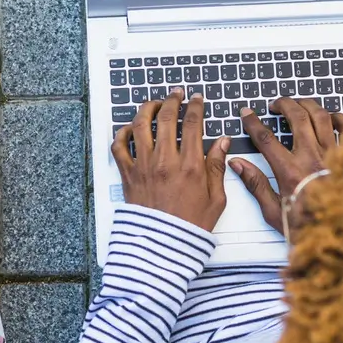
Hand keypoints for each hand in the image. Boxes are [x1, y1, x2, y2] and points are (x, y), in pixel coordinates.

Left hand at [112, 89, 229, 231]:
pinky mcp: (127, 175)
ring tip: (153, 104)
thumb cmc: (190, 226)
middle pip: (165, 118)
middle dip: (171, 100)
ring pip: (140, 126)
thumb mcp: (215, 199)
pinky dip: (121, 133)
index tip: (197, 99)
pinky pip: (118, 147)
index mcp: (189, 166)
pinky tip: (129, 128)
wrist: (163, 247)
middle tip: (176, 94)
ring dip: (146, 109)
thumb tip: (223, 143)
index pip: (192, 125)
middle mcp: (164, 161)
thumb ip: (218, 167)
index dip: (195, 107)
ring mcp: (143, 166)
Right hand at [230, 98, 342, 234]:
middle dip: (283, 104)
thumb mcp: (275, 213)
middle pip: (296, 117)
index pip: (266, 138)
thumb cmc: (310, 228)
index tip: (247, 113)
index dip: (253, 122)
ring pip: (321, 116)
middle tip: (275, 104)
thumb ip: (256, 185)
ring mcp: (335, 156)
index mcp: (290, 171)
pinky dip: (340, 118)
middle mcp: (312, 158)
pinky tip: (332, 116)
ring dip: (307, 105)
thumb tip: (237, 164)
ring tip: (299, 104)